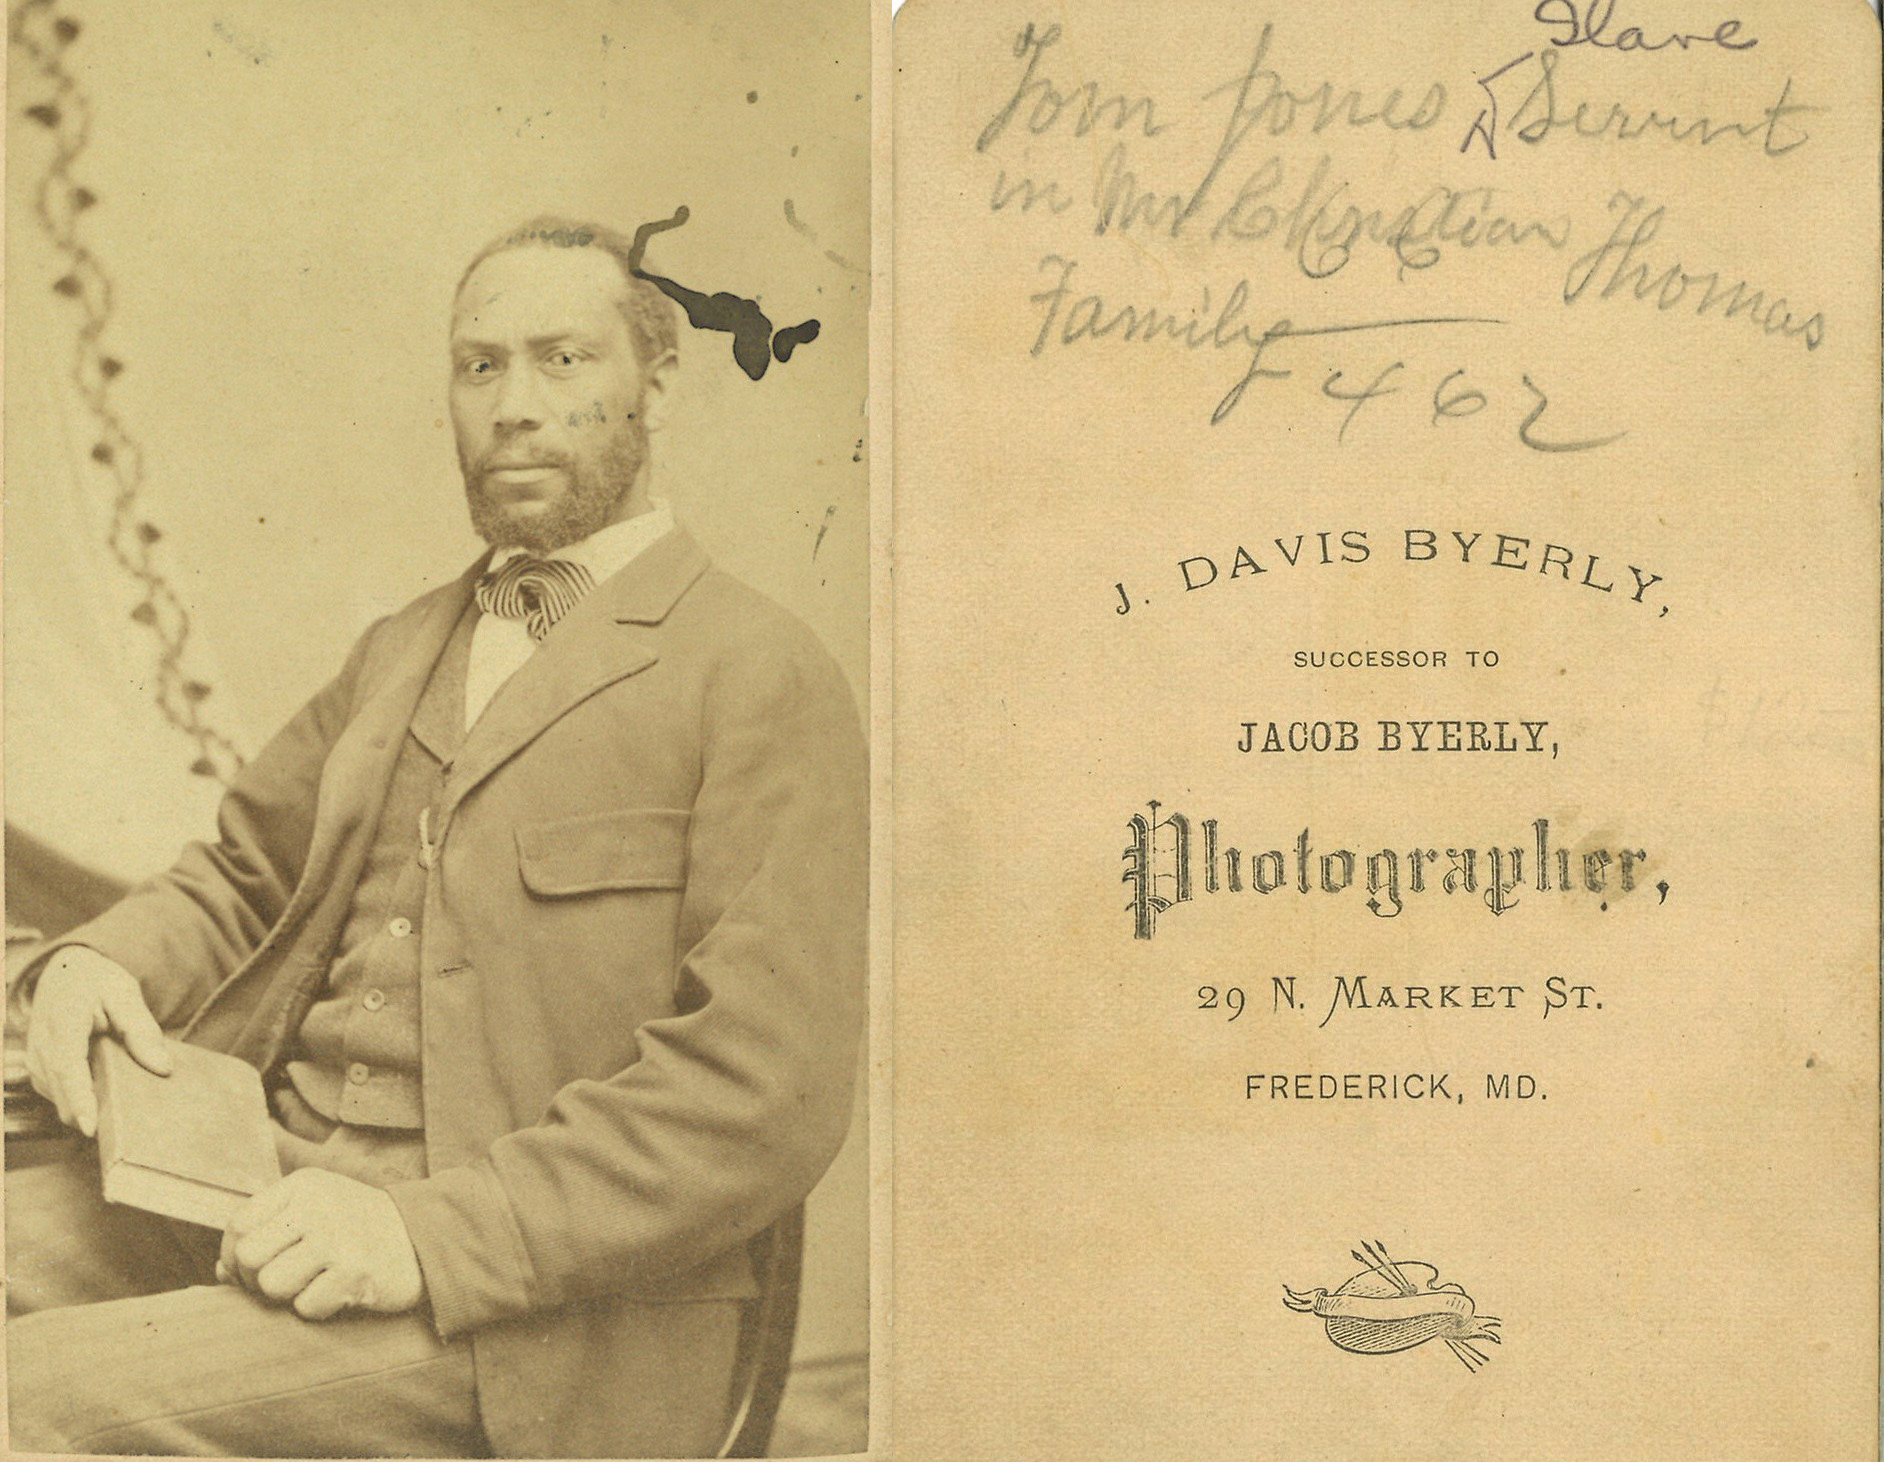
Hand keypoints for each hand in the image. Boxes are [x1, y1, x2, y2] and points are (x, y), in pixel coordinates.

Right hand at [24, 946, 171, 1136]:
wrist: (63, 971)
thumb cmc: (96, 982)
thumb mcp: (125, 994)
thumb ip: (142, 1030)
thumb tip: (162, 1067)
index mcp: (63, 1023)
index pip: (68, 1068)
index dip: (79, 1100)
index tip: (91, 1127)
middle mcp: (42, 1045)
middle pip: (62, 1092)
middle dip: (89, 1113)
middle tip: (127, 1125)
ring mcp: (35, 1059)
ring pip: (58, 1099)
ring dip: (85, 1107)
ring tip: (120, 1104)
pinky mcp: (37, 1069)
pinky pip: (57, 1094)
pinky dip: (79, 1099)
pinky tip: (104, 1094)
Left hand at [218, 1167, 425, 1319]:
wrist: (425, 1237)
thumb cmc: (358, 1227)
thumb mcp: (314, 1210)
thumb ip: (268, 1231)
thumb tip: (221, 1269)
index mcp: (303, 1186)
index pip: (239, 1224)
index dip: (236, 1254)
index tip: (256, 1267)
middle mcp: (317, 1207)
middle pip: (249, 1257)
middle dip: (256, 1280)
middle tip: (282, 1282)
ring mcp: (337, 1239)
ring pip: (271, 1285)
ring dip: (287, 1296)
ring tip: (312, 1284)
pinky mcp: (355, 1272)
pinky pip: (306, 1307)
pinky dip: (318, 1308)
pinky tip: (338, 1291)